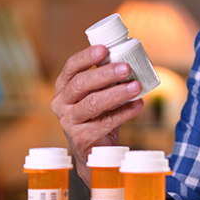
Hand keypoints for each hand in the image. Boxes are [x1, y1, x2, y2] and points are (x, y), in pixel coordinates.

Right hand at [52, 44, 143, 185]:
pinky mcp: (81, 138)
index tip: (103, 49)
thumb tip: (130, 60)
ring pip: (93, 103)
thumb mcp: (97, 94)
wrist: (93, 150)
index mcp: (63, 87)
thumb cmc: (97, 115)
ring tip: (136, 86)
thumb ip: (107, 80)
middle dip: (105, 74)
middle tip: (126, 68)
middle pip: (81, 84)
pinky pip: (105, 123)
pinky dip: (124, 113)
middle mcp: (61, 103)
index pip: (71, 67)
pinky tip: (137, 105)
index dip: (86, 57)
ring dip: (117, 93)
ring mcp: (69, 122)